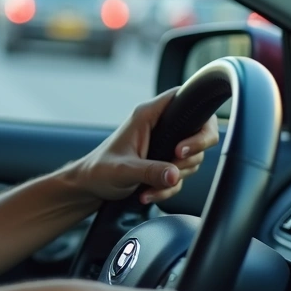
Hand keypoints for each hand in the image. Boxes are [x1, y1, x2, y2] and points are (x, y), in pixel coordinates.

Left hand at [67, 88, 218, 204]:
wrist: (90, 187)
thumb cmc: (99, 170)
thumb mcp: (124, 170)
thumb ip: (150, 171)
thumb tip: (175, 174)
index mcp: (147, 115)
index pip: (184, 97)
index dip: (198, 114)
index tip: (185, 144)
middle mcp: (160, 126)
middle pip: (201, 131)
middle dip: (192, 154)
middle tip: (175, 165)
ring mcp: (164, 145)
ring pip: (193, 157)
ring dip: (176, 177)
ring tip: (150, 187)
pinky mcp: (165, 162)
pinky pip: (180, 174)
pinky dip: (168, 188)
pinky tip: (148, 194)